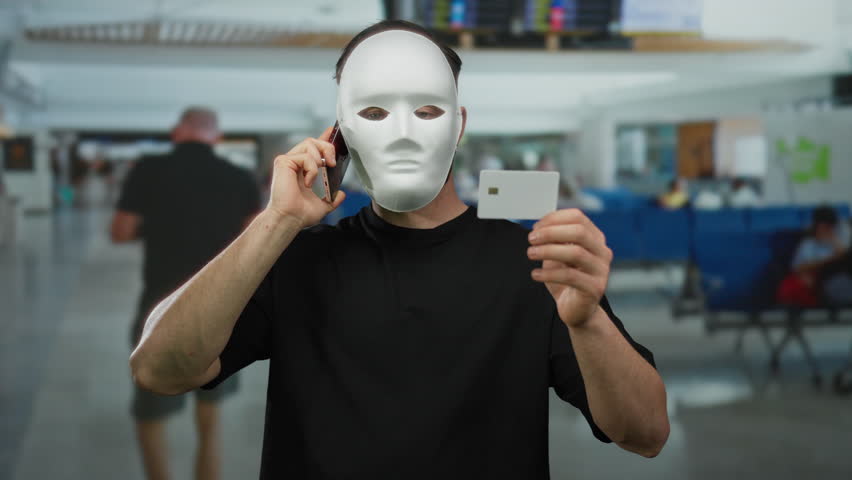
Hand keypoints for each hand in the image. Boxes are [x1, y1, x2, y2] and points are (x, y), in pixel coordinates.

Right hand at [266, 126, 345, 228]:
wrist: (290, 219)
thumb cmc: (300, 214)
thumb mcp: (323, 205)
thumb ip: (332, 198)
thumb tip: (341, 194)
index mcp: (302, 169)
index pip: (313, 148)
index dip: (323, 138)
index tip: (332, 131)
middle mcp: (293, 162)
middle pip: (313, 141)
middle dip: (327, 147)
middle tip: (332, 163)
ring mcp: (287, 161)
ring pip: (309, 144)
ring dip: (319, 159)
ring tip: (317, 175)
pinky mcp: (283, 162)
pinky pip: (305, 156)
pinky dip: (312, 169)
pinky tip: (308, 182)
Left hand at [527, 208, 612, 327]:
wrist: (576, 310)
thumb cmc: (566, 279)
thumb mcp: (558, 255)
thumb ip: (554, 239)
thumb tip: (539, 226)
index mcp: (595, 238)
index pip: (578, 217)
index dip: (554, 218)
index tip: (536, 227)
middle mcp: (602, 252)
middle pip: (579, 232)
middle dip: (551, 232)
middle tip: (531, 239)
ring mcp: (601, 270)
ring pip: (576, 253)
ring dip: (548, 251)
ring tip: (531, 254)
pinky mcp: (594, 288)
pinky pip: (570, 276)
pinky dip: (548, 273)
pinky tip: (535, 274)